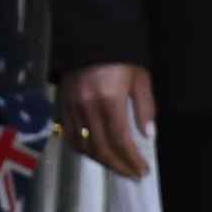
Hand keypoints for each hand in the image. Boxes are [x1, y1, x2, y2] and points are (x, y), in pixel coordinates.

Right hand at [60, 63, 155, 179]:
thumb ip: (144, 107)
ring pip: (84, 147)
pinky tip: (97, 153)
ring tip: (118, 166)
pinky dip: (84, 150)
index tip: (142, 169)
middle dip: (118, 165)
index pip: (120, 140)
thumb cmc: (122, 56)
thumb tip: (148, 135)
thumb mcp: (140, 77)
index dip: (131, 159)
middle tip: (132, 174)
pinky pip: (71, 137)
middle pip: (101, 149)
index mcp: (109, 100)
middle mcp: (87, 108)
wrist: (91, 37)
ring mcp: (72, 108)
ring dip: (101, 162)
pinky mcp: (63, 107)